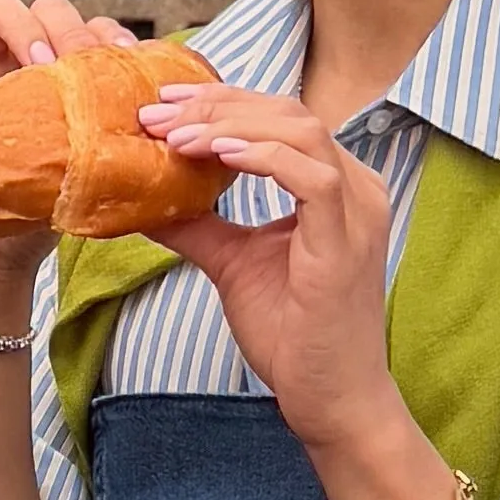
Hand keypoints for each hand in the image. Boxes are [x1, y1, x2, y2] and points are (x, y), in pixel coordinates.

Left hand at [136, 81, 411, 459]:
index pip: (280, 117)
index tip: (163, 104)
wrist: (331, 397)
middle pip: (288, 112)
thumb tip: (142, 199)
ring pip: (299, 133)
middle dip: (216, 105)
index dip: (222, 102)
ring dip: (231, 126)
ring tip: (174, 137)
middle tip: (156, 115)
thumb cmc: (294, 334)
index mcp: (334, 184)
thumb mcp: (233, 264)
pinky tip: (217, 157)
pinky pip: (311, 178)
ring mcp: (358, 211)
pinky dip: (263, 158)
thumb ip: (197, 225)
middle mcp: (355, 187)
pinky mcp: (347, 242)